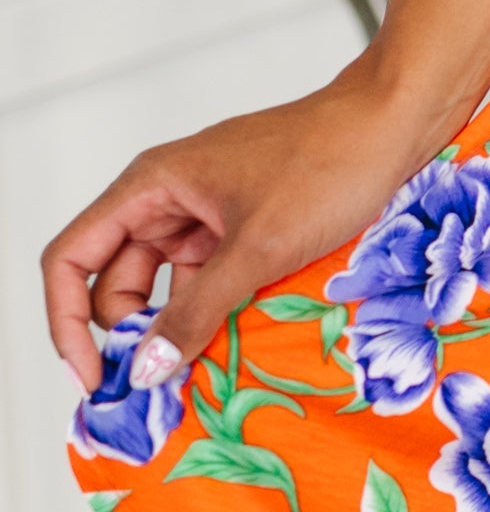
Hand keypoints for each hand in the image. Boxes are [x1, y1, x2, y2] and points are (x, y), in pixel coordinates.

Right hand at [41, 72, 440, 395]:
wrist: (398, 121)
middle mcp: (169, 198)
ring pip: (167, 286)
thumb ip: (196, 311)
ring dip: (175, 328)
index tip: (95, 375)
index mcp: (151, 185)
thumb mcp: (257, 248)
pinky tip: (232, 348)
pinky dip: (214, 314)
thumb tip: (144, 369)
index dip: (68, 320)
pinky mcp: (246, 227)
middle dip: (128, 334)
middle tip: (155, 389)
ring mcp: (209, 212)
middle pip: (115, 279)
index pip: (71, 257)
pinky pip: (210, 280)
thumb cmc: (329, 162)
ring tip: (196, 378)